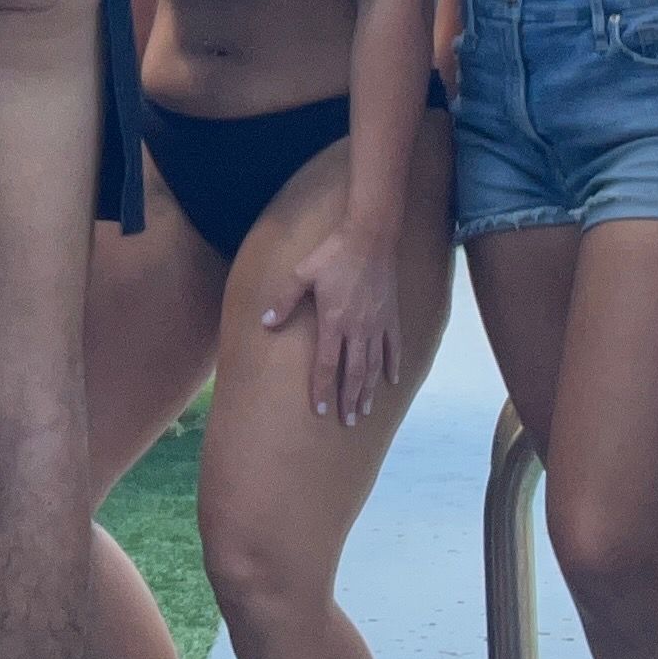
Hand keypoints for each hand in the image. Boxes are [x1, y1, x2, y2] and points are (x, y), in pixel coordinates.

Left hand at [264, 223, 403, 425]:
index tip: (320, 410)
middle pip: (353, 373)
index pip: (326, 365)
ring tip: (366, 410)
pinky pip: (393, 347)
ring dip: (369, 390)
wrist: (370, 237)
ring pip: (373, 366)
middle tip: (348, 421)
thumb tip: (264, 323)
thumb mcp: (301, 274)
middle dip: (349, 399)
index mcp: (333, 323)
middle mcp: (357, 330)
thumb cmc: (333, 255)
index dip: (322, 389)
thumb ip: (283, 301)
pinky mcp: (390, 316)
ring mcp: (377, 324)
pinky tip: (392, 381)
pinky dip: (392, 365)